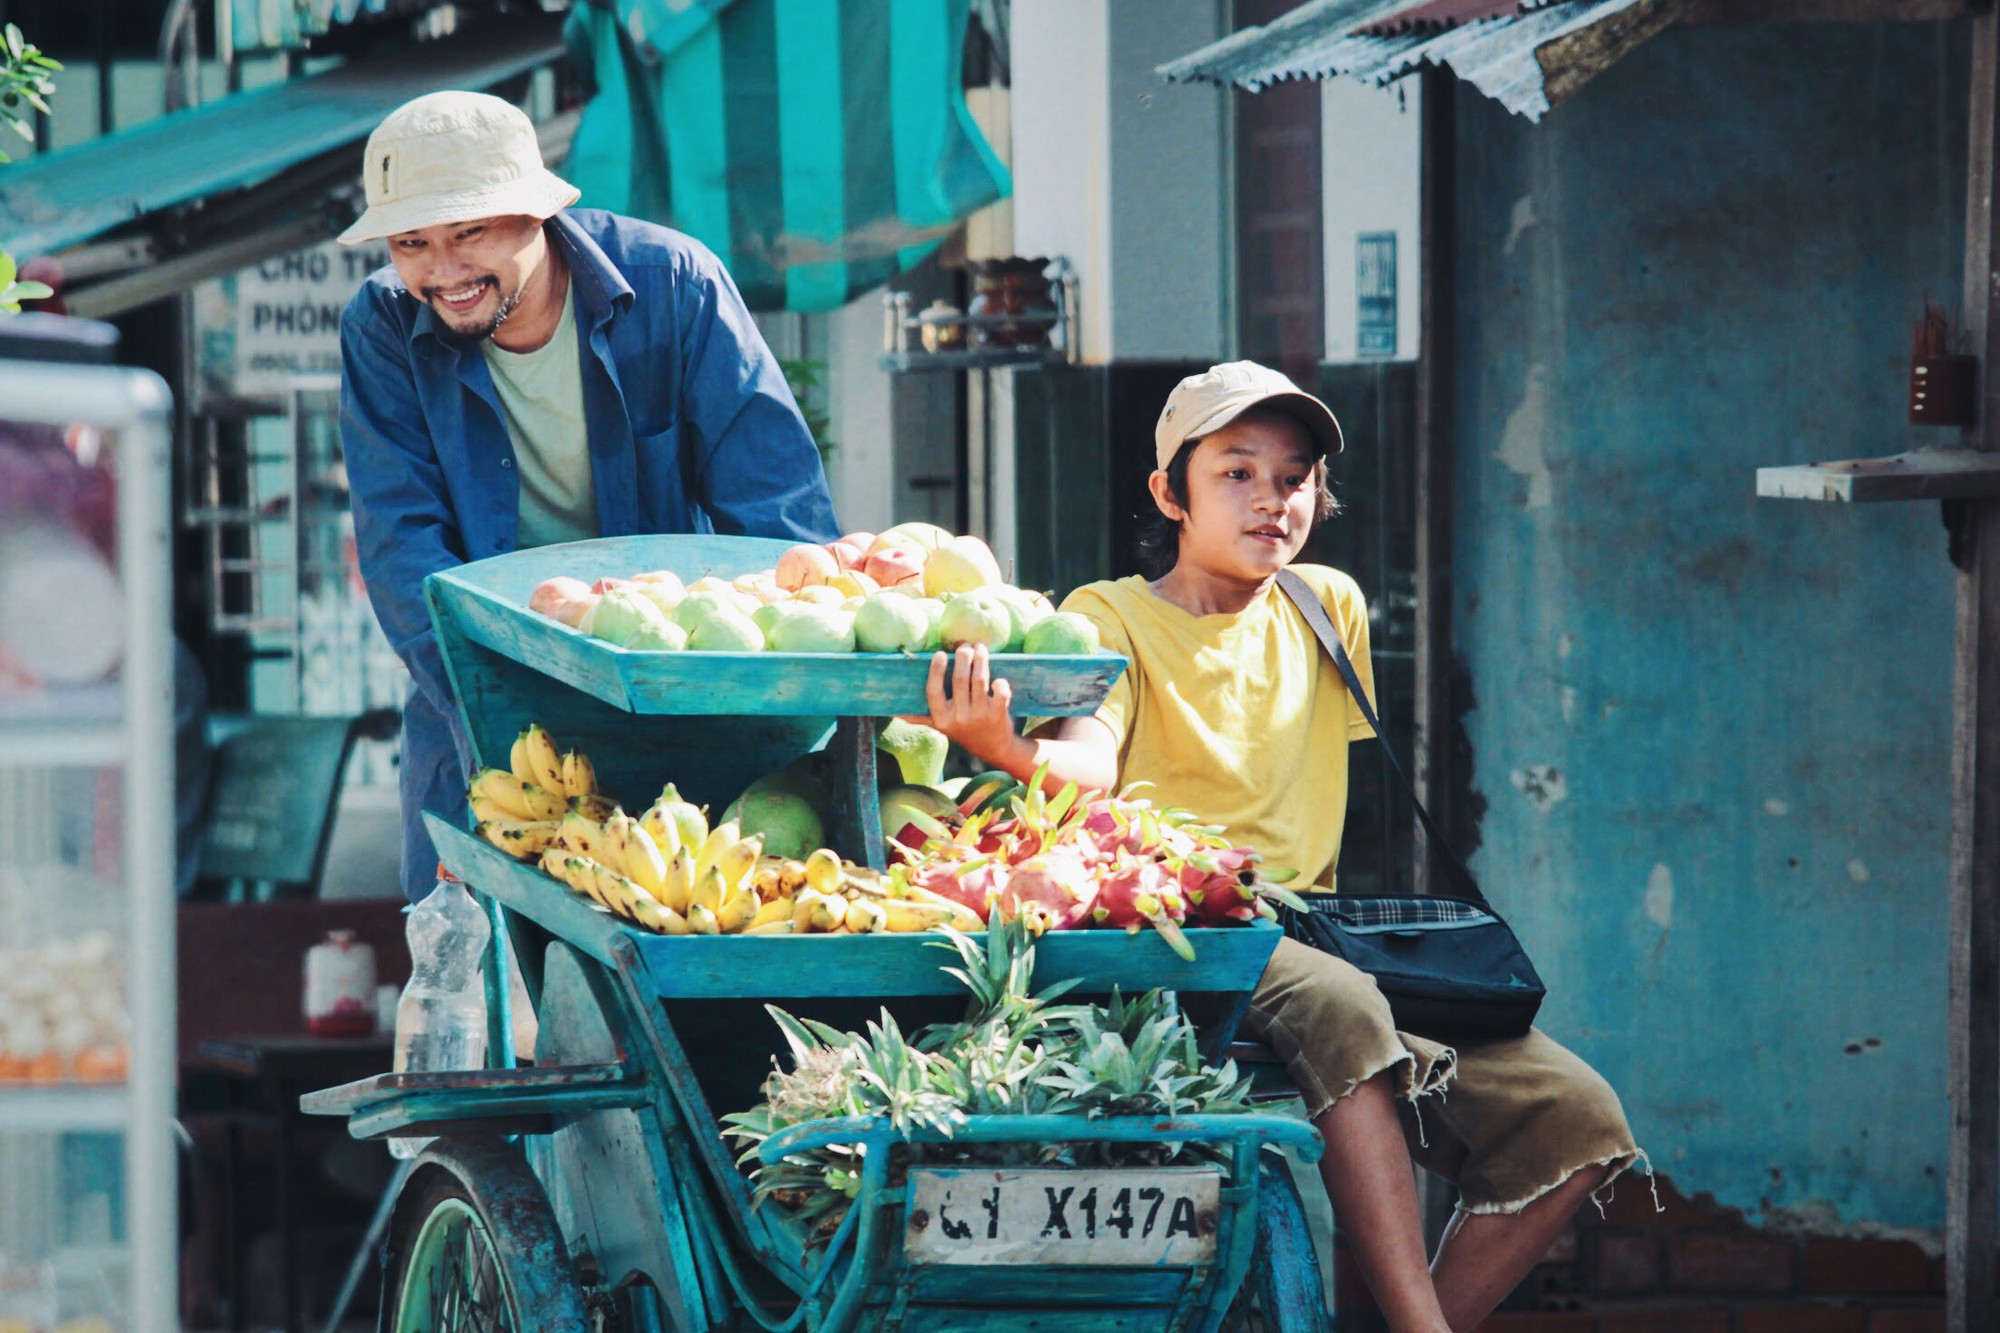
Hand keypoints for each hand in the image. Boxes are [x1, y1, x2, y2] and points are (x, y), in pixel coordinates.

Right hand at [906, 644, 1021, 768]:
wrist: (992, 748)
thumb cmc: (963, 730)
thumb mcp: (940, 726)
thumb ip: (920, 717)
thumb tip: (894, 713)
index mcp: (941, 718)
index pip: (934, 691)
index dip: (936, 671)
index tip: (940, 654)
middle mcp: (959, 717)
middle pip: (960, 680)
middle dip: (963, 658)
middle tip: (966, 645)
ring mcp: (979, 716)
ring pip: (980, 681)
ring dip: (981, 660)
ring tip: (980, 648)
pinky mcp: (998, 715)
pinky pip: (1000, 694)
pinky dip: (1000, 683)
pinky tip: (998, 677)